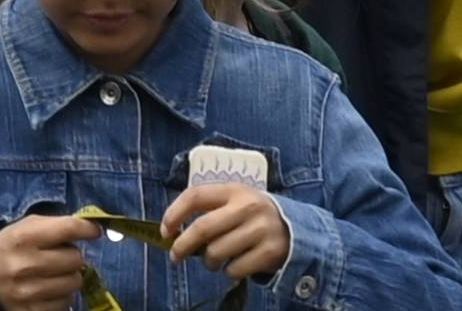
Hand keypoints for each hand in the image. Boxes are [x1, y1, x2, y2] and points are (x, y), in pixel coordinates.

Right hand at [0, 211, 99, 310]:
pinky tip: (49, 289)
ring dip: (69, 277)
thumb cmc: (11, 248)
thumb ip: (55, 225)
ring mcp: (29, 292)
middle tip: (60, 256)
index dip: (87, 229)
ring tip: (54, 273)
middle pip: (75, 258)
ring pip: (74, 282)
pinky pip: (67, 302)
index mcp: (22, 237)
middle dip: (72, 255)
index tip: (94, 230)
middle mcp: (25, 265)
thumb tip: (93, 228)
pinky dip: (62, 295)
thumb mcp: (25, 228)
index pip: (67, 229)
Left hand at [157, 185, 290, 284]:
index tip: (165, 231)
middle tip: (175, 256)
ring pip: (217, 252)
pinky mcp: (270, 252)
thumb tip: (174, 231)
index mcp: (233, 190)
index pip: (195, 195)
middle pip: (203, 228)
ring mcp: (260, 229)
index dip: (174, 213)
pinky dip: (228, 272)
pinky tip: (233, 266)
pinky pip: (235, 269)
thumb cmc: (252, 216)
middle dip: (183, 245)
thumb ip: (210, 209)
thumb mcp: (235, 201)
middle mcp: (247, 207)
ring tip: (212, 260)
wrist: (295, 229)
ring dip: (208, 261)